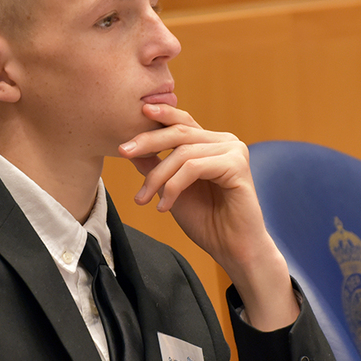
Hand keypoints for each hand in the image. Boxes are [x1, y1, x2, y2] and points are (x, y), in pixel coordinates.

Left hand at [119, 103, 297, 329]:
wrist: (231, 249)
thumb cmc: (206, 222)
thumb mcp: (171, 190)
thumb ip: (156, 167)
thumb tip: (130, 149)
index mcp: (212, 144)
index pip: (183, 122)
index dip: (161, 114)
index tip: (138, 111)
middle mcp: (225, 142)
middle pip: (180, 132)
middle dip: (148, 141)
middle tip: (123, 151)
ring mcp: (234, 151)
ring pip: (183, 153)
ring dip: (158, 177)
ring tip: (144, 199)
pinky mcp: (237, 166)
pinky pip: (194, 167)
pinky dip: (174, 186)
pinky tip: (164, 206)